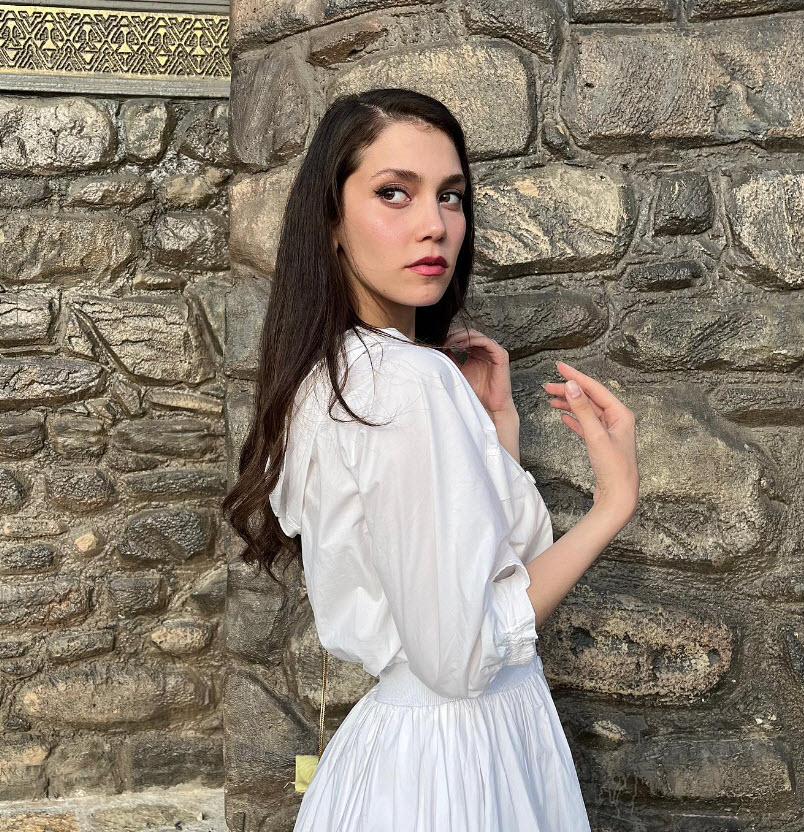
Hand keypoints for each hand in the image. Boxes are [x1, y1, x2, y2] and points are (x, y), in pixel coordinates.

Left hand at [440, 327, 514, 416]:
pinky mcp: (500, 355)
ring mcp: (494, 351)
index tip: (439, 341)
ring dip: (462, 336)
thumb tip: (440, 349)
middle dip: (455, 335)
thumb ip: (451, 359)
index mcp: (477, 351)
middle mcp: (486, 349)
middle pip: (469, 333)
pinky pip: (486, 342)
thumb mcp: (458, 371)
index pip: (464, 336)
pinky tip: (461, 346)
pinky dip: (473, 341)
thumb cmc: (476, 390)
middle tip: (443, 339)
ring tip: (450, 341)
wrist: (489, 405)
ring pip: (477, 335)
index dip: (451, 337)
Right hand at [543, 361, 638, 518]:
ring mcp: (609, 432)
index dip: (576, 377)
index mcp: (621, 414)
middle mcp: (617, 420)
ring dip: (569, 404)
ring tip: (551, 400)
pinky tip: (564, 416)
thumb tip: (572, 385)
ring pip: (586, 412)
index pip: (595, 388)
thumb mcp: (595, 435)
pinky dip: (574, 420)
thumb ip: (582, 409)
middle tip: (548, 386)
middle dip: (569, 391)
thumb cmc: (614, 468)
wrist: (618, 496)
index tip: (560, 368)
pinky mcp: (602, 444)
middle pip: (589, 399)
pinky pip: (586, 425)